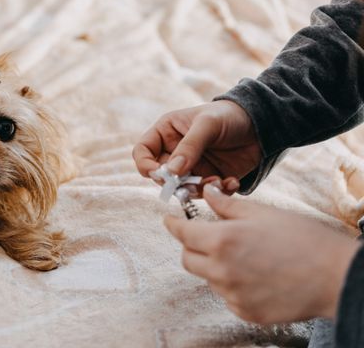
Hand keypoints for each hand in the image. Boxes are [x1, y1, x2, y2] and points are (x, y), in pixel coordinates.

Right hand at [133, 100, 261, 193]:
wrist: (262, 123)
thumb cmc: (229, 115)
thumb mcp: (207, 125)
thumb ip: (189, 147)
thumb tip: (170, 172)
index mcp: (166, 132)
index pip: (143, 152)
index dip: (145, 165)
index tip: (160, 175)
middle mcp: (175, 151)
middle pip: (161, 175)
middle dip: (175, 183)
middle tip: (192, 184)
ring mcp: (192, 166)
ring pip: (182, 188)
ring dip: (199, 189)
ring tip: (218, 181)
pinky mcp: (210, 178)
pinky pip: (206, 193)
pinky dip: (218, 192)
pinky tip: (231, 182)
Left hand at [165, 185, 360, 323]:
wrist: (336, 276)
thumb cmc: (303, 240)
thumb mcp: (261, 213)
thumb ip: (226, 205)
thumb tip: (207, 194)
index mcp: (222, 241)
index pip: (182, 233)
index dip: (173, 224)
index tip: (170, 220)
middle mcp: (222, 270)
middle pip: (187, 258)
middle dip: (191, 245)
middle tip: (206, 235)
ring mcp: (233, 295)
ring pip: (206, 277)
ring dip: (212, 265)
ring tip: (241, 254)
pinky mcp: (245, 312)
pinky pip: (226, 296)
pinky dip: (230, 284)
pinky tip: (253, 274)